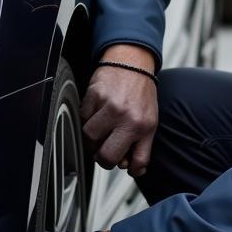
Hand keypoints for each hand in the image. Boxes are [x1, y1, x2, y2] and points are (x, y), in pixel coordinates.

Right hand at [81, 44, 157, 175]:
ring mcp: (109, 107)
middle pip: (106, 156)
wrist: (131, 63)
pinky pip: (82, 119)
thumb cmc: (140, 93)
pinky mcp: (93, 97)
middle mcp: (127, 118)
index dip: (128, 168)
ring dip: (90, 138)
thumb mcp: (150, 120)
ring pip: (89, 138)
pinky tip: (94, 113)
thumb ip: (141, 145)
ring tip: (98, 130)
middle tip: (102, 150)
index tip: (123, 163)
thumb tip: (129, 167)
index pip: (136, 163)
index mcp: (144, 126)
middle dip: (101, 158)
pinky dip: (85, 120)